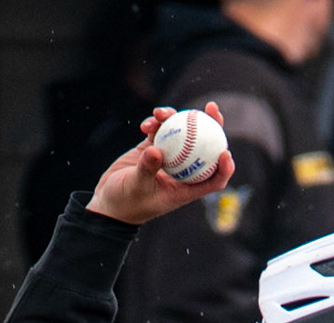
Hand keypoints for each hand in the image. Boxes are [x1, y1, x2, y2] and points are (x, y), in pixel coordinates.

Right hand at [86, 104, 234, 224]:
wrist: (108, 201)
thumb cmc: (126, 203)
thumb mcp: (137, 187)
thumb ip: (147, 169)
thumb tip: (156, 150)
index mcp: (185, 189)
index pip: (213, 179)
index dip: (224, 167)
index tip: (225, 152)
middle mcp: (181, 172)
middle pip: (203, 148)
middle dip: (211, 126)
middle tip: (210, 107)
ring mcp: (168, 158)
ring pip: (180, 134)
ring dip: (174, 118)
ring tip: (161, 113)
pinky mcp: (152, 148)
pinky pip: (159, 131)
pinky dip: (155, 123)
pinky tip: (147, 122)